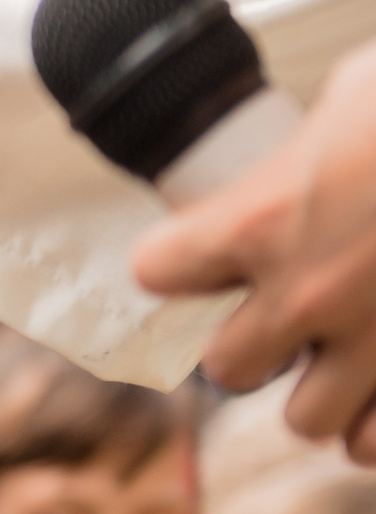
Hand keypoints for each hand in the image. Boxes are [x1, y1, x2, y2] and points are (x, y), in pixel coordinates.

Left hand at [134, 40, 375, 459]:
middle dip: (253, 343)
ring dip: (322, 391)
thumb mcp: (359, 94)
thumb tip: (308, 153)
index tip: (202, 258)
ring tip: (346, 357)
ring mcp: (373, 343)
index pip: (159, 271)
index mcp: (262, 220)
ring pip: (307, 419)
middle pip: (228, 366)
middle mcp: (306, 294)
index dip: (182, 263)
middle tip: (284, 317)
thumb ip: (315, 145)